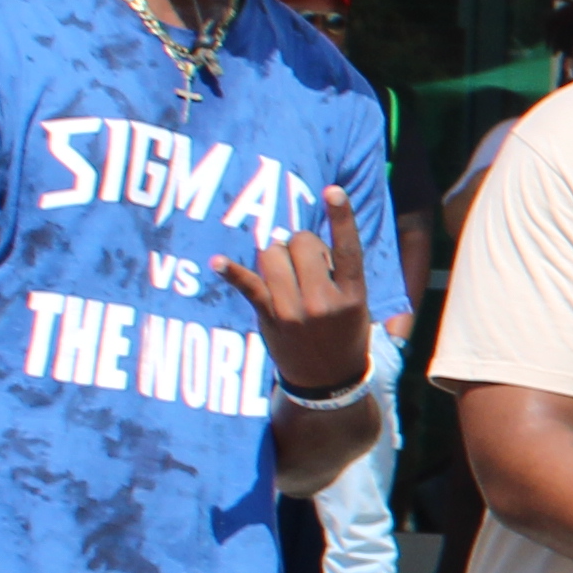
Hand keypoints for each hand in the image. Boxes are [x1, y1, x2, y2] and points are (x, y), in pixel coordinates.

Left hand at [216, 187, 381, 399]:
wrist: (328, 381)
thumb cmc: (344, 334)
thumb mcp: (357, 305)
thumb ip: (337, 274)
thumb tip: (300, 243)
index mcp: (352, 295)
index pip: (349, 249)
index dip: (341, 217)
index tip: (332, 190)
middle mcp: (323, 301)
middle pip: (301, 244)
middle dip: (300, 243)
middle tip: (306, 262)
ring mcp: (294, 311)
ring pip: (273, 254)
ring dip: (275, 253)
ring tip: (284, 270)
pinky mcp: (270, 317)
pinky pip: (249, 286)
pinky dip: (232, 272)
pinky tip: (216, 261)